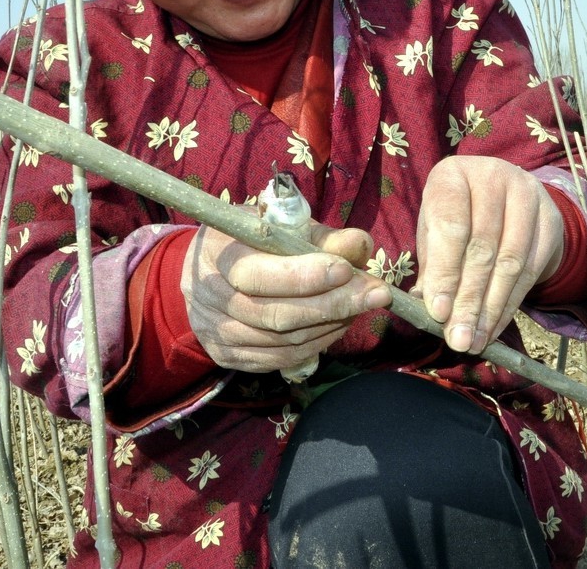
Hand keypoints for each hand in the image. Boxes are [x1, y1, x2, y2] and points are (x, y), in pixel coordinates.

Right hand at [182, 222, 391, 372]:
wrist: (208, 272)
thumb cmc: (254, 242)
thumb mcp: (283, 228)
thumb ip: (321, 236)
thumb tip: (359, 244)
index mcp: (218, 254)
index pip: (259, 275)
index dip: (305, 276)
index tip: (347, 269)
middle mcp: (209, 298)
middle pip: (276, 315)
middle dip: (334, 304)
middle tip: (378, 293)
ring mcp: (217, 333)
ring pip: (285, 341)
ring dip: (332, 324)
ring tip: (361, 304)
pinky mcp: (229, 358)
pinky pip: (283, 358)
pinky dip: (318, 342)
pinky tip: (338, 323)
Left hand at [414, 156, 564, 354]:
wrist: (507, 197)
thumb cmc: (459, 215)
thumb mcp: (436, 231)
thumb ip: (432, 264)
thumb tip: (426, 306)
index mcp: (453, 175)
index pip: (451, 227)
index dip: (445, 272)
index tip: (438, 313)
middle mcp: (493, 177)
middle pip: (482, 248)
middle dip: (468, 300)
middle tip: (458, 339)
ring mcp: (527, 195)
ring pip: (510, 263)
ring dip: (491, 309)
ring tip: (475, 341)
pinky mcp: (551, 219)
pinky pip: (532, 270)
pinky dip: (510, 305)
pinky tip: (495, 328)